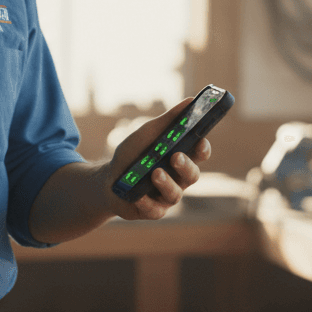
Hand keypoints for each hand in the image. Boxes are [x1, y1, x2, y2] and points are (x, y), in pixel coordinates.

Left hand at [105, 98, 212, 220]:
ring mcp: (167, 196)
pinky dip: (147, 202)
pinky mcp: (153, 211)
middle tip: (175, 157)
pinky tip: (138, 195)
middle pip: (192, 175)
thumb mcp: (148, 134)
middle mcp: (178, 178)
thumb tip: (190, 100)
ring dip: (166, 183)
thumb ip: (169, 120)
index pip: (199, 153)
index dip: (202, 148)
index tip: (199, 140)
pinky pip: (156, 210)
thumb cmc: (133, 155)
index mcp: (181, 157)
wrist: (108, 180)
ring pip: (175, 194)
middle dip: (186, 166)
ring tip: (154, 173)